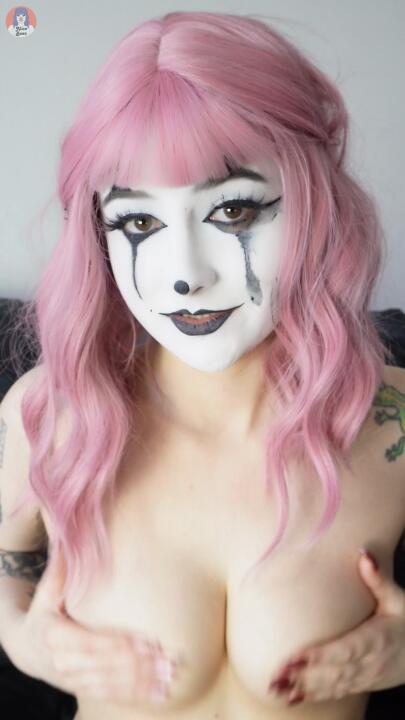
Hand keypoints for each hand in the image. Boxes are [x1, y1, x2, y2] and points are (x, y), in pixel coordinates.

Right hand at [8, 544, 185, 703]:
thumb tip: (70, 534)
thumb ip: (61, 567)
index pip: (92, 643)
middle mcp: (63, 663)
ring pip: (111, 685)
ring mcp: (73, 680)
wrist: (24, 648)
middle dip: (139, 666)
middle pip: (105, 667)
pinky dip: (136, 697)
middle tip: (169, 660)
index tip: (147, 642)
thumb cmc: (42, 612)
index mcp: (55, 636)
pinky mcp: (83, 690)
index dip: (120, 645)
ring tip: (170, 676)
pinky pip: (110, 696)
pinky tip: (160, 695)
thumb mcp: (47, 590)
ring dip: (142, 684)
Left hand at [267, 549, 404, 705]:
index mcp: (376, 639)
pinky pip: (335, 692)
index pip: (346, 650)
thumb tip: (364, 555)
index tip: (297, 656)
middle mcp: (368, 662)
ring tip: (277, 686)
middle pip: (333, 672)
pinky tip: (292, 697)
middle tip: (277, 674)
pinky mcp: (359, 684)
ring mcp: (364, 677)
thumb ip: (378, 580)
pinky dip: (314, 696)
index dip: (322, 656)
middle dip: (304, 675)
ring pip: (332, 686)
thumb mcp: (398, 600)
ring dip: (304, 688)